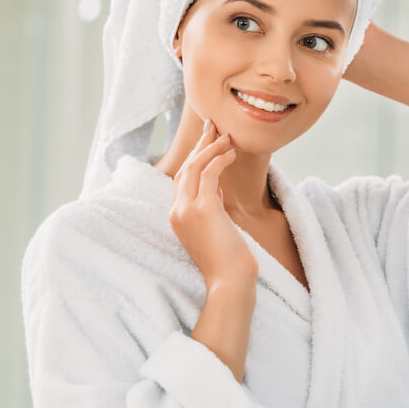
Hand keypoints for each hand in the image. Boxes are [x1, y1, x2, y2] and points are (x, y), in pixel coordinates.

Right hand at [169, 117, 257, 287]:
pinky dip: (219, 160)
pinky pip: (209, 174)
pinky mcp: (203, 209)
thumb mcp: (215, 227)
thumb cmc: (227, 261)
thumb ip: (212, 205)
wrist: (229, 282)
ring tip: (226, 136)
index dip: (193, 157)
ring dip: (210, 148)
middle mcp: (177, 211)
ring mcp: (187, 210)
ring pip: (194, 167)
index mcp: (177, 216)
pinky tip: (231, 153)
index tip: (206, 141)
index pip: (181, 179)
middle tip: (212, 125)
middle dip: (200, 145)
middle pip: (185, 168)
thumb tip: (218, 187)